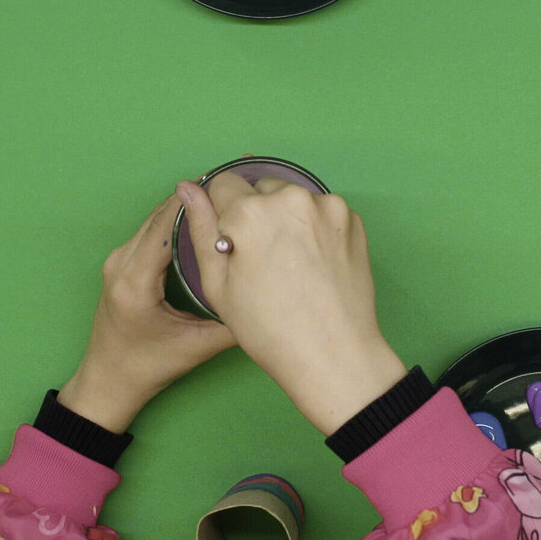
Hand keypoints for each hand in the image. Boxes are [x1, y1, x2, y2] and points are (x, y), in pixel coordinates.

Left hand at [57, 194, 235, 432]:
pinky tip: (201, 219)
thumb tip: (269, 298)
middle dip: (195, 196)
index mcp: (135, 281)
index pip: (166, 225)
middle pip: (160, 215)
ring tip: (222, 196)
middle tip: (233, 184)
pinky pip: (150, 231)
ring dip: (185, 206)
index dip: (197, 201)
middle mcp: (120, 263)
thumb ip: (232, 323)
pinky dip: (174, 220)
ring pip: (155, 220)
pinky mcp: (121, 264)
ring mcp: (117, 261)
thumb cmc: (147, 368)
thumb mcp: (197, 346)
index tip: (228, 185)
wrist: (108, 382)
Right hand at [177, 175, 407, 434]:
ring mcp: (329, 207)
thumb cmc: (270, 330)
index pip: (223, 183)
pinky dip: (316, 229)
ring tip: (292, 265)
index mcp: (251, 213)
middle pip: (261, 189)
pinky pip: (323, 212)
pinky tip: (315, 265)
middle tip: (264, 259)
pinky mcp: (354, 220)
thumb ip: (201, 228)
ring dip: (288, 219)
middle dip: (257, 214)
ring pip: (294, 199)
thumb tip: (187, 189)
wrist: (334, 355)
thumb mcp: (219, 285)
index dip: (223, 214)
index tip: (233, 242)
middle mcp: (291, 199)